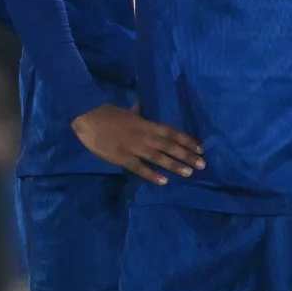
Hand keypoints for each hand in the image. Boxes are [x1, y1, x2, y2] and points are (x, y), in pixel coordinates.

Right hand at [72, 103, 203, 183]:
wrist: (89, 118)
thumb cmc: (108, 113)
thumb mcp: (128, 111)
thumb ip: (138, 113)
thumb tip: (142, 108)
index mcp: (146, 124)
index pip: (172, 132)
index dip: (187, 140)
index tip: (200, 148)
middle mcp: (145, 136)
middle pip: (170, 146)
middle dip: (187, 155)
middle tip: (202, 164)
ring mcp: (134, 148)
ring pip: (159, 158)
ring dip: (175, 166)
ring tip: (189, 173)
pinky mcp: (122, 159)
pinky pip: (140, 168)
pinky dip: (152, 175)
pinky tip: (164, 182)